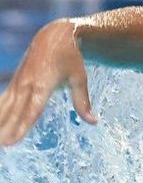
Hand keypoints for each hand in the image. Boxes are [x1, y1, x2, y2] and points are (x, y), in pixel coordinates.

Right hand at [0, 19, 96, 145]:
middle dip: (6, 130)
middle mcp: (27, 85)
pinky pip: (3, 100)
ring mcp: (19, 83)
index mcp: (43, 85)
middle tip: (1, 146)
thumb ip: (83, 102)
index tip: (12, 141)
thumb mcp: (80, 78)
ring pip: (5, 107)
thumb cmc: (71, 59)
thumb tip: (94, 122)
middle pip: (15, 112)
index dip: (22, 126)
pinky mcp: (15, 83)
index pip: (32, 111)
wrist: (54, 36)